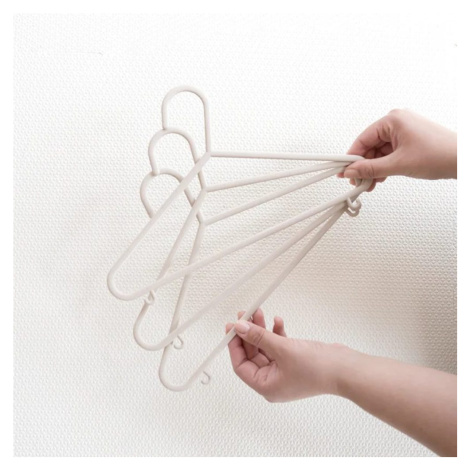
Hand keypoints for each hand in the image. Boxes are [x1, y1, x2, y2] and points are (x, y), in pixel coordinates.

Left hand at [225, 309, 348, 401]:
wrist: (345, 368)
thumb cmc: (317, 369)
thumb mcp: (282, 349)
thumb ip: (258, 337)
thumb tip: (239, 327)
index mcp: (266, 386)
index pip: (240, 366)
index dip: (234, 345)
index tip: (231, 327)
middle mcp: (273, 380)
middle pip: (252, 354)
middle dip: (248, 333)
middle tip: (244, 315)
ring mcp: (283, 370)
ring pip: (265, 347)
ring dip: (261, 330)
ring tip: (258, 312)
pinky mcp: (293, 360)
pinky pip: (278, 345)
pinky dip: (276, 333)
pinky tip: (279, 321)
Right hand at [338, 109, 456, 190]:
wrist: (463, 160)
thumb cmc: (439, 154)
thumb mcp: (398, 164)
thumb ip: (371, 169)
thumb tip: (351, 171)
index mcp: (393, 120)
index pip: (363, 139)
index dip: (352, 158)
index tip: (344, 172)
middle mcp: (396, 122)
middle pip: (370, 146)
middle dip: (363, 166)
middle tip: (358, 182)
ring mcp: (403, 132)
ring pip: (379, 152)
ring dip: (373, 169)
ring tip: (370, 184)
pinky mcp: (408, 141)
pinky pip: (388, 154)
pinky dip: (383, 166)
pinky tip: (380, 178)